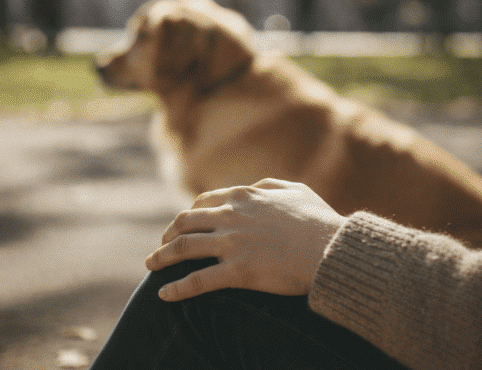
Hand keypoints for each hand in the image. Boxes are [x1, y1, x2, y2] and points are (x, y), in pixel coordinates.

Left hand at [145, 179, 346, 300]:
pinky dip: (176, 288)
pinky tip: (164, 295)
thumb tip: (254, 187)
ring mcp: (232, 243)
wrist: (332, 249)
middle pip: (184, 223)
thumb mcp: (295, 190)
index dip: (187, 215)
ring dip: (161, 258)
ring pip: (182, 248)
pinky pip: (197, 281)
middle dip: (167, 235)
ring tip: (150, 266)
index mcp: (243, 196)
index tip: (181, 226)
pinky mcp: (237, 271)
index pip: (202, 202)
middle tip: (160, 247)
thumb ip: (269, 185)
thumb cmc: (319, 221)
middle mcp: (231, 216)